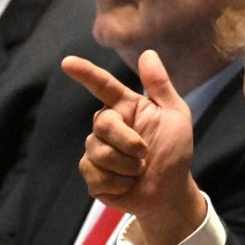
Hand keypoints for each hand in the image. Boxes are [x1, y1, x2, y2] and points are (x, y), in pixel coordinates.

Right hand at [62, 50, 204, 244]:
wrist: (171, 191)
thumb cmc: (174, 152)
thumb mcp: (176, 117)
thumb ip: (161, 87)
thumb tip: (148, 53)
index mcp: (125, 107)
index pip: (102, 85)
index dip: (85, 73)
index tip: (68, 63)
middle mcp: (106, 125)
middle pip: (102, 124)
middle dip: (128, 142)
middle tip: (146, 154)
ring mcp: (96, 150)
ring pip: (99, 152)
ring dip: (127, 167)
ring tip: (139, 171)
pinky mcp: (92, 175)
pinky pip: (96, 175)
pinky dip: (119, 183)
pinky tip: (128, 184)